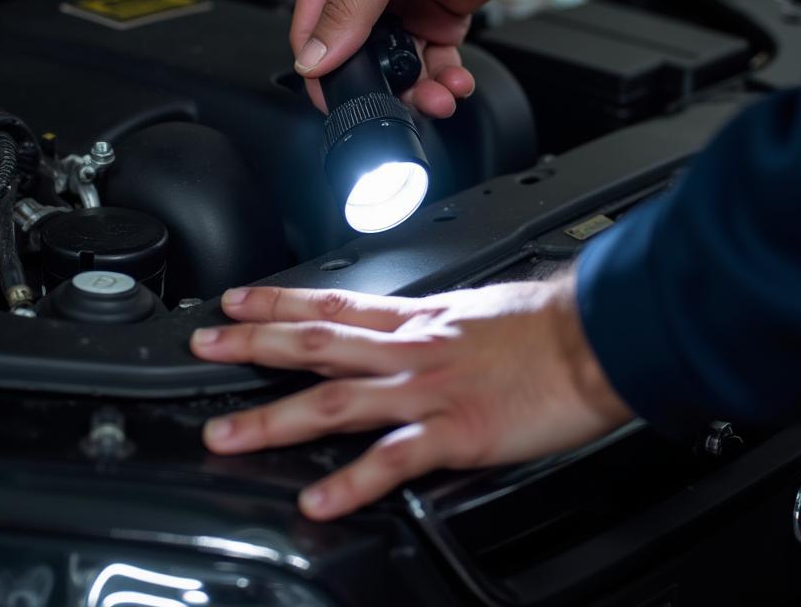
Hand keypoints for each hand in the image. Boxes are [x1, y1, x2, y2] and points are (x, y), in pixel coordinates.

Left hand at [190, 272, 631, 519]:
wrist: (598, 335)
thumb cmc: (545, 323)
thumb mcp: (476, 309)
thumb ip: (432, 324)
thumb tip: (404, 328)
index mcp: (418, 319)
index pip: (334, 301)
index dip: (280, 300)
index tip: (237, 299)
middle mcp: (412, 349)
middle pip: (318, 343)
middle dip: (254, 344)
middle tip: (202, 346)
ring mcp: (430, 389)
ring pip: (337, 401)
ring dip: (276, 418)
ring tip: (226, 435)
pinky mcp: (459, 430)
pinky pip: (395, 458)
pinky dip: (354, 481)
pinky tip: (318, 500)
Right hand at [291, 0, 556, 116]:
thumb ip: (347, 11)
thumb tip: (313, 57)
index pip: (311, 30)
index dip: (322, 69)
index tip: (340, 100)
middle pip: (356, 55)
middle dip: (379, 84)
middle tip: (401, 101)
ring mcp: (402, 2)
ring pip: (397, 64)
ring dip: (418, 87)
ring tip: (438, 96)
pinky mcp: (438, 13)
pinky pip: (432, 59)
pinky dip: (444, 76)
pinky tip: (455, 80)